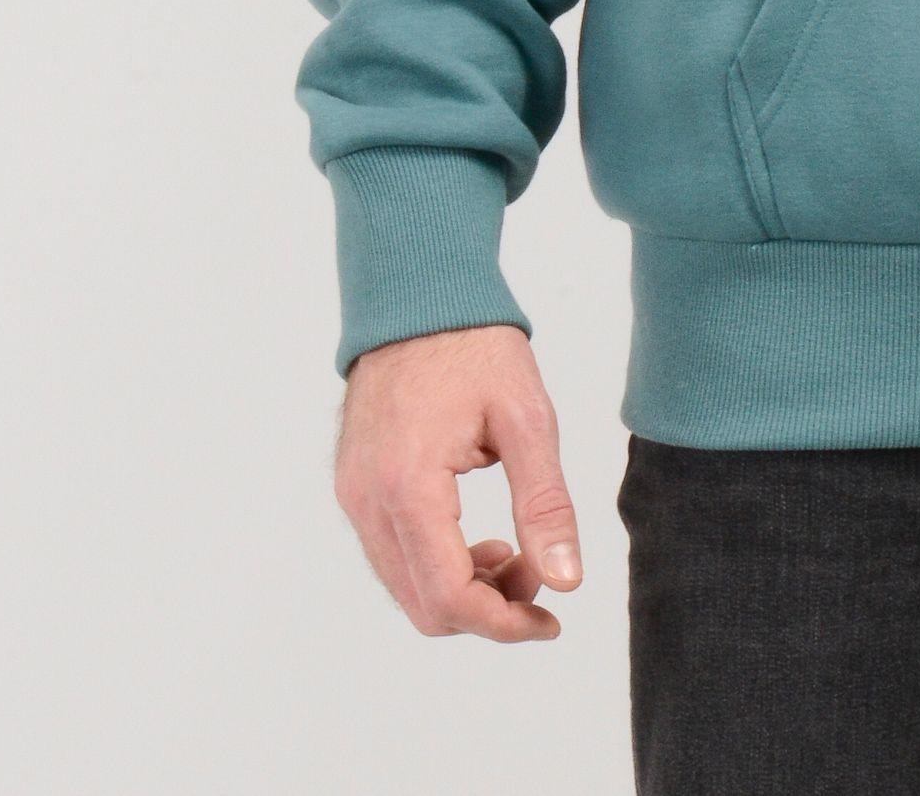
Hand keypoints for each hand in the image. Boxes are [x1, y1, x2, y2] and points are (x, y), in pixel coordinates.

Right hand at [335, 323, 582, 640]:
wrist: (418, 295)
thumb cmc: (474, 345)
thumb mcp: (527, 418)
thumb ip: (545, 504)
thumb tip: (565, 580)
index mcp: (408, 486)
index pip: (448, 596)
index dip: (504, 623)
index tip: (551, 618)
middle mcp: (368, 502)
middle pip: (423, 605)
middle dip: (489, 609)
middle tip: (540, 576)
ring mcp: (354, 497)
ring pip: (406, 588)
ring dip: (464, 591)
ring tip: (516, 551)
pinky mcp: (355, 488)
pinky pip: (393, 556)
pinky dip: (437, 567)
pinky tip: (479, 539)